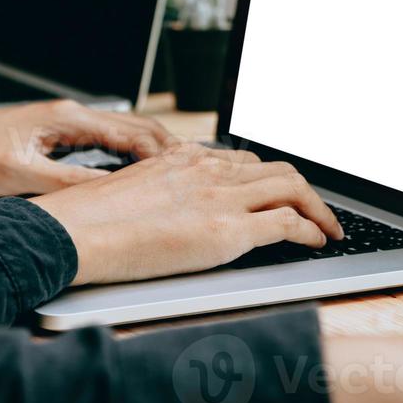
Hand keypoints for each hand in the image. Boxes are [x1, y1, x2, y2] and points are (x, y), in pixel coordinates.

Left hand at [0, 100, 177, 197]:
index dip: (162, 151)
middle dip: (163, 145)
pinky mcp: (49, 131)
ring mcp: (58, 120)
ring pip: (115, 130)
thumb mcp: (23, 177)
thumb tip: (111, 193)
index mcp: (66, 118)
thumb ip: (71, 184)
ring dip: (144, 146)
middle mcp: (66, 114)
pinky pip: (97, 137)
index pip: (129, 132)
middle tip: (192, 166)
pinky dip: (121, 150)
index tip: (185, 167)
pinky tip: (128, 165)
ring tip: (170, 166)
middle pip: (130, 125)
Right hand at [37, 144, 344, 284]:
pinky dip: (311, 231)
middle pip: (278, 169)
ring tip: (328, 229)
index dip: (271, 179)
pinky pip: (287, 223)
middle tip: (317, 211)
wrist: (73, 233)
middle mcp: (207, 170)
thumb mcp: (132, 193)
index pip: (243, 161)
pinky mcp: (226, 230)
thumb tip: (174, 213)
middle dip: (306, 190)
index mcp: (183, 159)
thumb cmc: (88, 223)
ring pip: (293, 188)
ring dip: (319, 210)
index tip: (282, 192)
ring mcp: (220, 198)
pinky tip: (316, 242)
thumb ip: (162, 194)